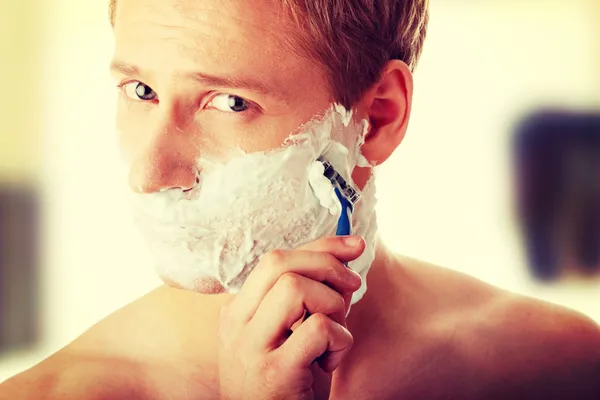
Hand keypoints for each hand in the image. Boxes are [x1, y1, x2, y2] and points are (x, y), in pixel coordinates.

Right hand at [218, 236, 364, 399]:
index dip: (320, 245)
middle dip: (326, 265)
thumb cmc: (287, 384)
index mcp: (238, 310)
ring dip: (330, 303)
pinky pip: (318, 329)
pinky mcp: (274, 373)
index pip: (275, 258)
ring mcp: (250, 348)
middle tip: (351, 286)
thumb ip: (310, 296)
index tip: (354, 245)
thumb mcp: (290, 334)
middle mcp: (236, 323)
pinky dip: (339, 339)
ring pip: (294, 288)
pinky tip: (331, 362)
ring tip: (334, 331)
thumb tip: (348, 255)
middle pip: (279, 263)